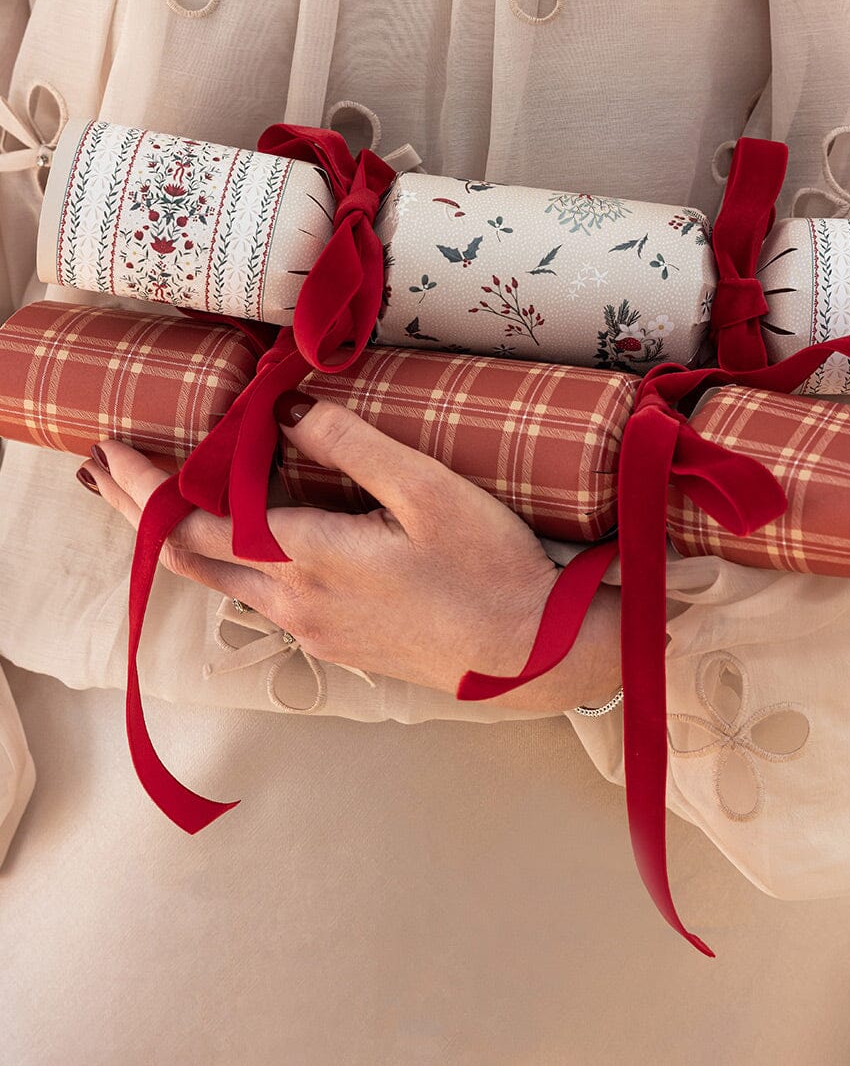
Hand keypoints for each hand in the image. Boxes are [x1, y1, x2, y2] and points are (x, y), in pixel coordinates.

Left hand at [79, 395, 621, 710]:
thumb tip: (287, 410)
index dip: (144, 487)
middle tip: (105, 473)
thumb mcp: (427, 490)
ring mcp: (312, 630)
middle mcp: (294, 602)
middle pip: (189, 557)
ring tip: (156, 503)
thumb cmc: (488, 570)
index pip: (194, 522)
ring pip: (221, 579)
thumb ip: (352, 445)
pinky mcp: (335, 643)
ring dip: (180, 537)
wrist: (528, 655)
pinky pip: (259, 597)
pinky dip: (226, 559)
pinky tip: (241, 542)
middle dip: (138, 513)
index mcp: (308, 559)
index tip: (111, 450)